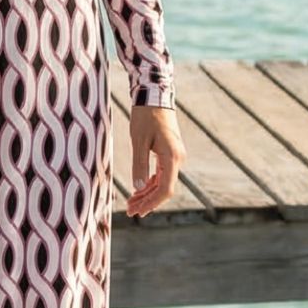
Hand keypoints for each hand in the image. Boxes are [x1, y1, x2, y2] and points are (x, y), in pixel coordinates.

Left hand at [126, 103, 185, 217]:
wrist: (154, 96)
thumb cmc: (145, 116)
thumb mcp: (138, 140)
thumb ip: (140, 164)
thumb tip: (138, 188)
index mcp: (172, 157)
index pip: (165, 189)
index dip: (151, 203)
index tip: (137, 211)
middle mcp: (178, 159)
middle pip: (164, 189)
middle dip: (147, 202)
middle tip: (130, 211)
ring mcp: (175, 156)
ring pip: (163, 183)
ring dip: (148, 194)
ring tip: (131, 203)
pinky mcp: (170, 153)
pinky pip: (162, 174)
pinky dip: (150, 184)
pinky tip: (139, 190)